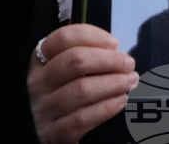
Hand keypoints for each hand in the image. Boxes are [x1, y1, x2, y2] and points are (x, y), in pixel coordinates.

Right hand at [28, 24, 137, 143]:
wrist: (52, 132)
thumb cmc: (66, 93)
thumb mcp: (67, 71)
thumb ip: (87, 55)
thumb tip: (117, 52)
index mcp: (40, 59)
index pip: (63, 38)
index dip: (92, 36)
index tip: (114, 43)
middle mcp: (38, 82)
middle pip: (75, 62)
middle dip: (109, 60)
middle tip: (129, 64)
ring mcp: (43, 108)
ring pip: (82, 90)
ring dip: (113, 83)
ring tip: (130, 81)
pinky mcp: (53, 132)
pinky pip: (83, 118)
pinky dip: (107, 107)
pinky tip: (121, 100)